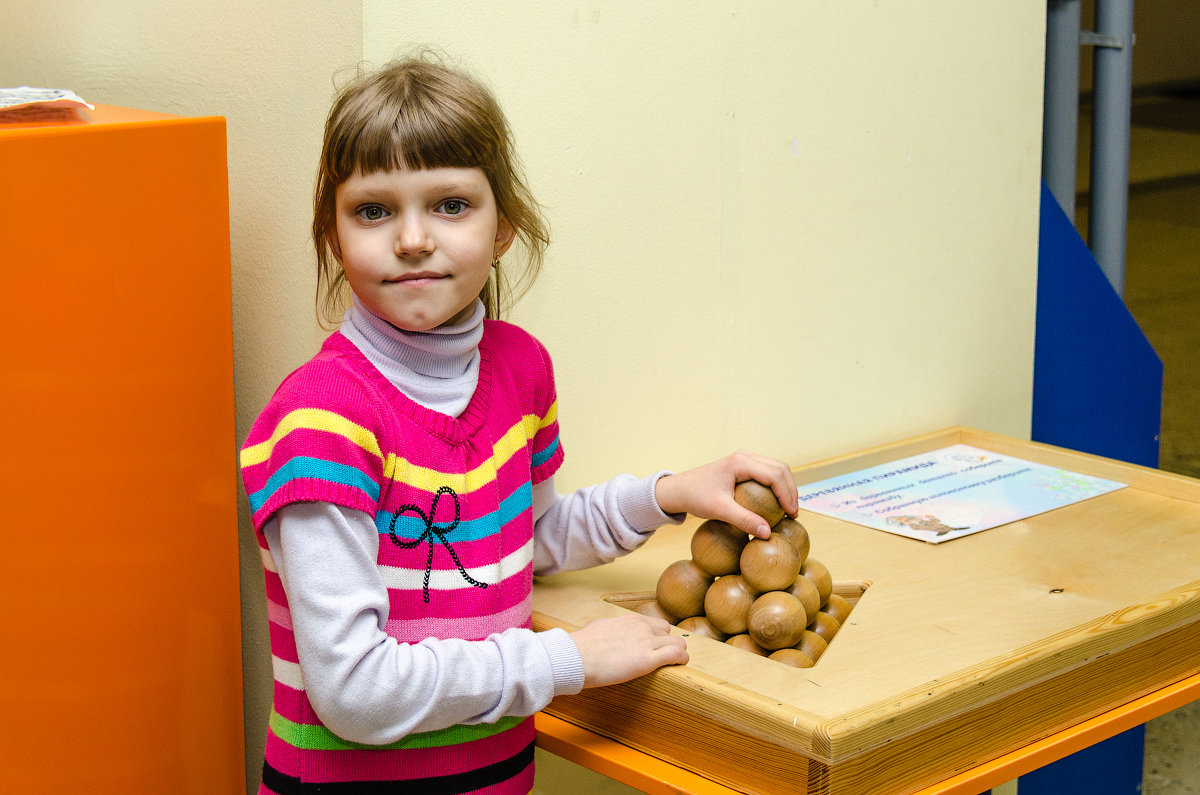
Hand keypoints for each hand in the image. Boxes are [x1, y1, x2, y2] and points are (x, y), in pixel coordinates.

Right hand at [569, 614, 688, 687]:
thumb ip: (611, 631)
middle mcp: (642, 628)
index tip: (655, 648)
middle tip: (663, 658)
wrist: (575, 656)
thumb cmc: (581, 646)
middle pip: (670, 633)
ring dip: (677, 653)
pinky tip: (678, 666)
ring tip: (672, 664)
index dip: (658, 638)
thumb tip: (607, 635)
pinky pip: (676, 655)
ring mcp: (646, 642)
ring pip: (678, 643)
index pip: (656, 625)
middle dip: (668, 645)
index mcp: (630, 620)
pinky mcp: (647, 660)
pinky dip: (681, 660)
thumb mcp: (599, 629)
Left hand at [654, 450, 798, 538]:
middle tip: (793, 513)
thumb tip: (768, 533)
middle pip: (780, 468)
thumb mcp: (719, 510)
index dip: (788, 495)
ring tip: (788, 510)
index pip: (775, 475)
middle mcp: (745, 456)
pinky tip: (776, 504)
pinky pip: (767, 473)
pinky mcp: (742, 466)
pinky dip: (776, 486)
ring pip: (776, 469)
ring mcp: (744, 460)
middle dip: (791, 490)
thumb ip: (744, 520)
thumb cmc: (695, 497)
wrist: (678, 490)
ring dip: (786, 487)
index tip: (792, 514)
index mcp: (741, 462)